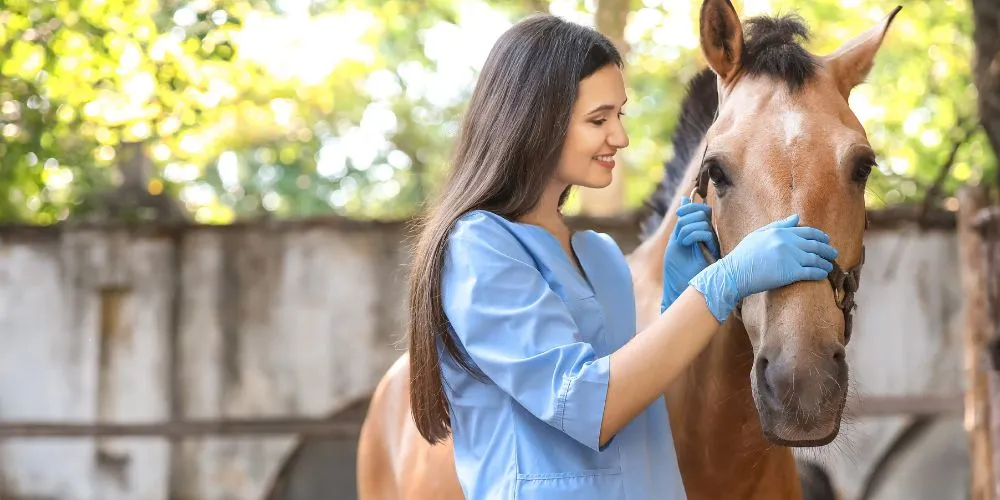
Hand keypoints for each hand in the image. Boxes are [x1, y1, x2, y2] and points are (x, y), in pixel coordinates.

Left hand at [661, 197, 719, 312]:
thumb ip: (682, 223)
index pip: (701, 210)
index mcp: (700, 234)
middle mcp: (709, 237)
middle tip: (679, 234)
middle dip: (687, 217)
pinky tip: (687, 244)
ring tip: (683, 243)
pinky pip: (705, 232)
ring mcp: (713, 244)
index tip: (678, 214)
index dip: (690, 207)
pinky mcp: (714, 251)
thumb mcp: (676, 241)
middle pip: (702, 212)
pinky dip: (692, 234)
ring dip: (687, 229)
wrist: (680, 290)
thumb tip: (685, 200)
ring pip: (703, 221)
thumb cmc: (677, 269)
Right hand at [689, 214, 837, 322]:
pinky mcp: (791, 273)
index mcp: (780, 232)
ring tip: (830, 266)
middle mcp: (787, 243)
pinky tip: (824, 275)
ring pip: (816, 259)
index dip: (820, 236)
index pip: (807, 232)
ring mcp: (790, 258)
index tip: (826, 240)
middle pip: (815, 245)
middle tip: (834, 253)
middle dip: (827, 249)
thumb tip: (797, 217)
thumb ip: (779, 225)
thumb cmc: (744, 255)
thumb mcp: (759, 234)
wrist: (735, 273)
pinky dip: (820, 273)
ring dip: (826, 262)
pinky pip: (811, 272)